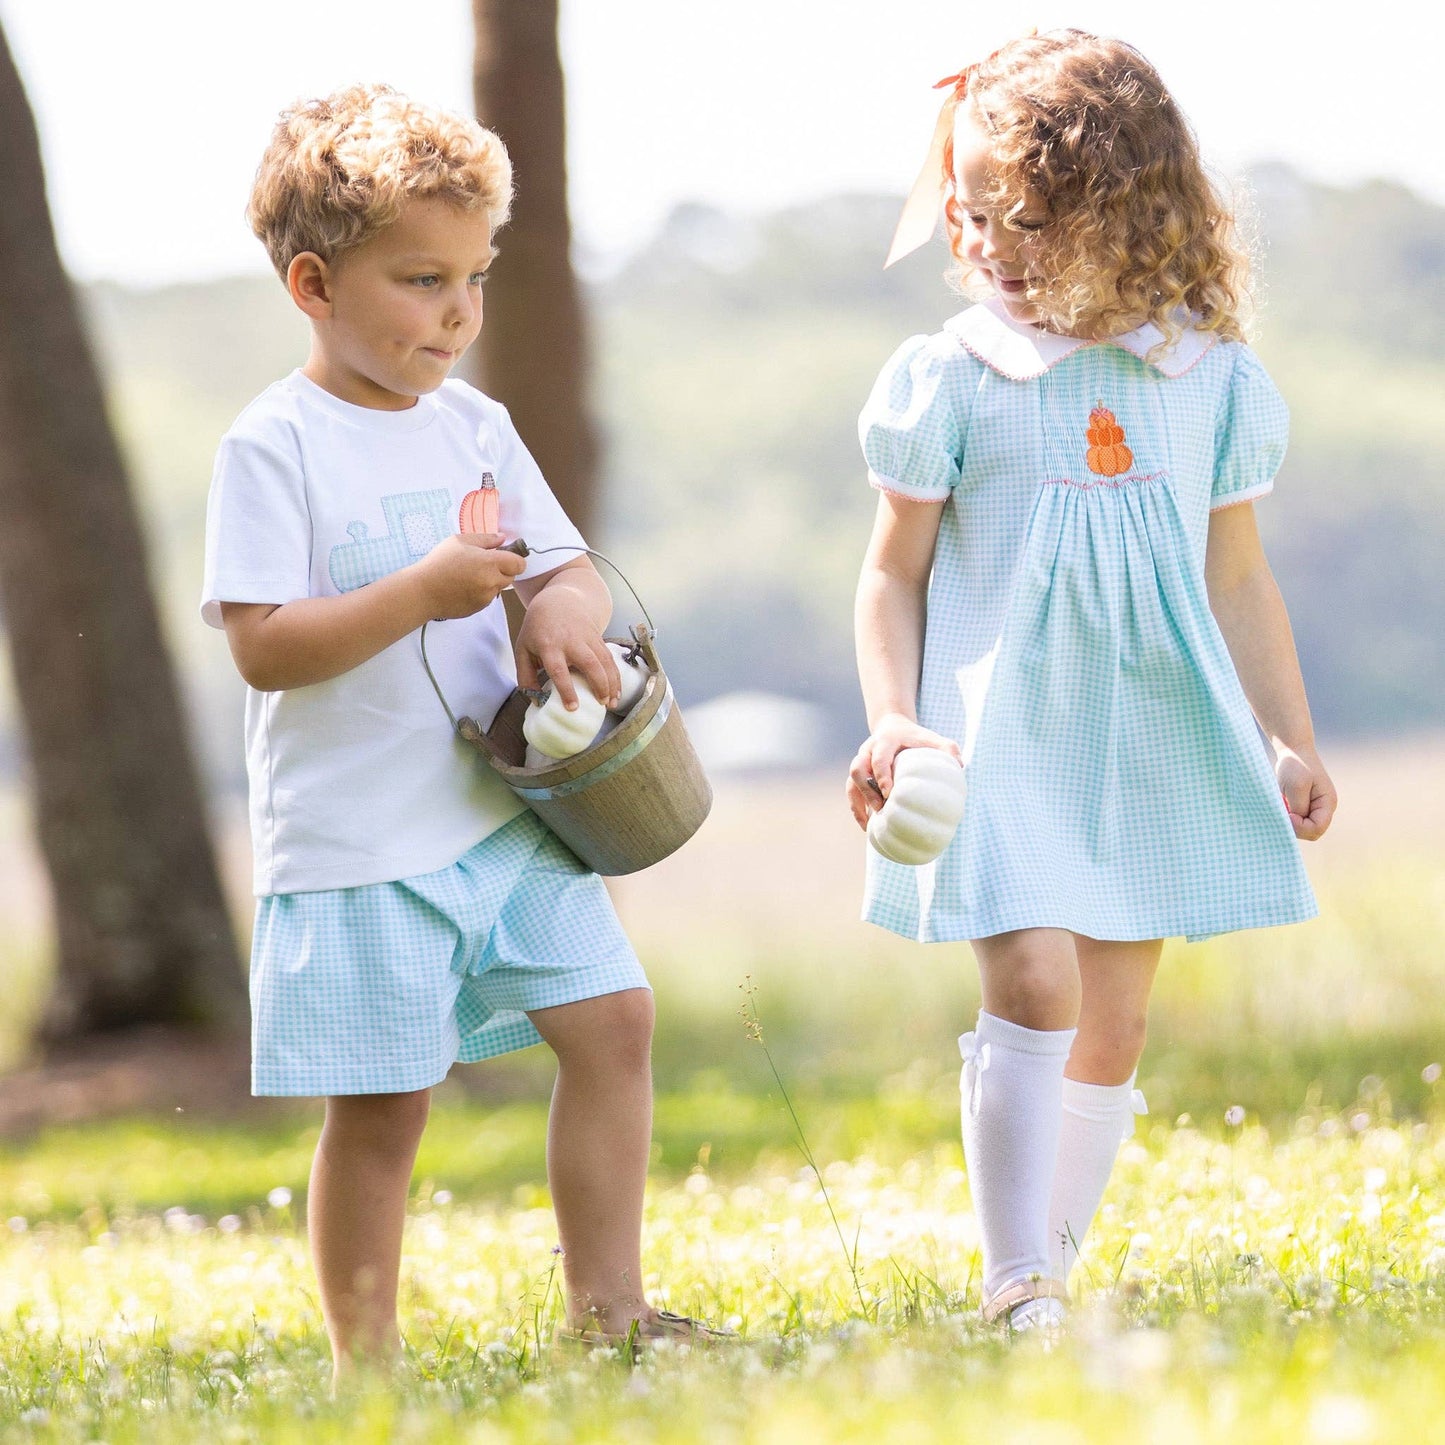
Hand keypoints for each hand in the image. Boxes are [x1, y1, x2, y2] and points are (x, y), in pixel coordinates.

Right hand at [413, 532, 525, 619]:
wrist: (422, 591)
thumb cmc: (439, 562)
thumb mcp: (460, 541)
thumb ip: (486, 539)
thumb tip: (503, 538)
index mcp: (489, 563)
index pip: (519, 564)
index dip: (514, 559)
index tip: (504, 556)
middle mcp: (491, 582)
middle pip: (511, 577)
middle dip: (502, 570)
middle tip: (482, 564)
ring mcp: (486, 597)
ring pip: (499, 588)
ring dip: (491, 582)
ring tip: (470, 575)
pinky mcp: (479, 608)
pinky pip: (488, 598)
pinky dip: (481, 592)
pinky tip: (464, 586)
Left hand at [515, 584, 620, 710]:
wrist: (557, 601)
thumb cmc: (537, 630)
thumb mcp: (522, 650)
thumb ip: (525, 677)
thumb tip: (537, 702)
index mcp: (548, 646)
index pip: (559, 670)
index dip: (567, 690)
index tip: (573, 708)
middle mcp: (570, 641)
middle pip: (589, 664)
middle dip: (599, 685)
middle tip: (602, 704)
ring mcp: (587, 638)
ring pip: (604, 661)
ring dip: (611, 682)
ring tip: (612, 703)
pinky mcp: (598, 638)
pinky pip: (610, 659)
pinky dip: (615, 676)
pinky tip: (617, 691)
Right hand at [846, 715, 961, 829]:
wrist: (893, 727)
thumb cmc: (916, 737)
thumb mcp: (932, 738)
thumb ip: (947, 748)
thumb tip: (959, 766)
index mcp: (885, 741)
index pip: (879, 758)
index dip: (882, 776)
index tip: (889, 793)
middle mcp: (867, 750)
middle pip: (858, 770)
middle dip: (868, 791)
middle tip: (882, 808)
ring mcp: (860, 762)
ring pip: (852, 782)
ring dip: (859, 803)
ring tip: (870, 823)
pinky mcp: (858, 774)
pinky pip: (851, 792)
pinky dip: (857, 808)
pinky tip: (867, 825)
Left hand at [1276, 745, 1336, 840]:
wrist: (1293, 750)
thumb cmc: (1295, 765)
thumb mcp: (1296, 786)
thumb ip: (1298, 807)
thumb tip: (1294, 825)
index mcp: (1327, 803)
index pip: (1316, 828)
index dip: (1300, 827)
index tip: (1287, 814)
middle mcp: (1323, 809)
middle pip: (1310, 832)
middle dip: (1294, 826)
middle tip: (1281, 810)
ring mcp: (1314, 808)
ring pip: (1302, 828)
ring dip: (1289, 821)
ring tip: (1281, 805)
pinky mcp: (1303, 806)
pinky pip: (1295, 821)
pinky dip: (1286, 816)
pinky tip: (1280, 805)